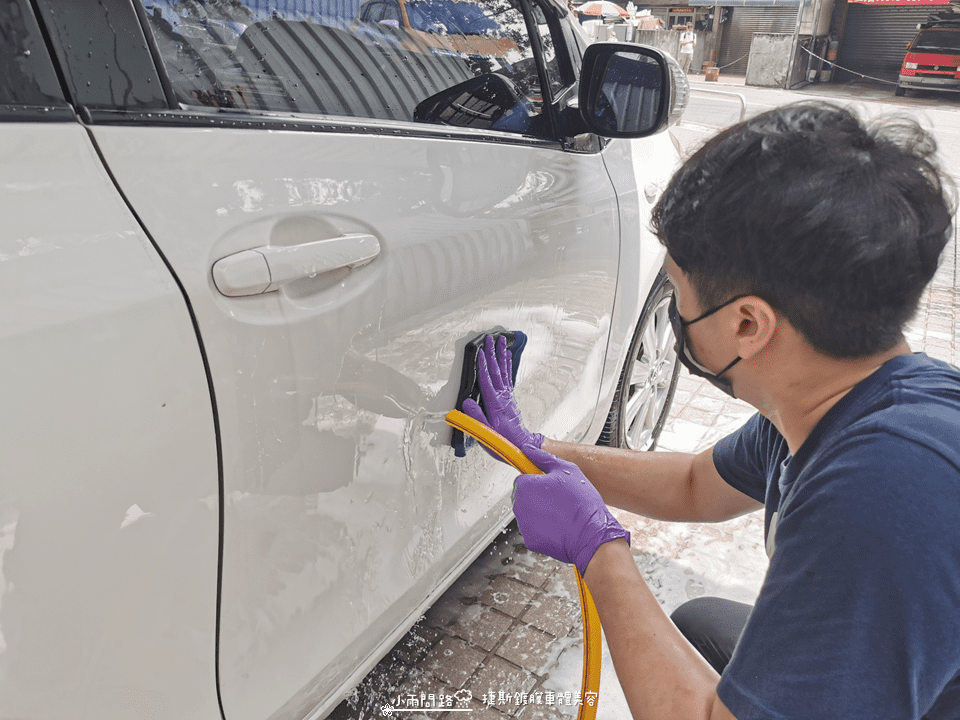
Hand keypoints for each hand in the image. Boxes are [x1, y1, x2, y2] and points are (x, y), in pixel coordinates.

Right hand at [462, 335, 542, 457]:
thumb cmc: (503, 441)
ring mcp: (508, 396)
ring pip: (504, 371)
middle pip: (496, 371)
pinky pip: (508, 377)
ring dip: (501, 355)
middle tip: (491, 339)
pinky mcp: (510, 398)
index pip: (487, 380)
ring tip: (501, 342)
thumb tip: (467, 402)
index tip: (479, 352)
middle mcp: (503, 397)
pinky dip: (507, 365)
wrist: (521, 445)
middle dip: (493, 354)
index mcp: (495, 403)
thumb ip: (476, 416)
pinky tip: (506, 358)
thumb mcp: (486, 432)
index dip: (482, 365)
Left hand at [513, 445, 629, 576]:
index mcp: (525, 485)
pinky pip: (534, 530)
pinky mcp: (530, 540)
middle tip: (558, 498)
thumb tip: (529, 449)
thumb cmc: (581, 502)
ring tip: (562, 512)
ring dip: (540, 511)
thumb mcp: (566, 469)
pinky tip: (559, 525)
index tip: (548, 484)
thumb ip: (543, 457)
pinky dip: (543, 528)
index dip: (537, 480)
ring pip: (529, 513)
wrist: (591, 534)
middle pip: (524, 496)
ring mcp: (523, 524)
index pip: (522, 478)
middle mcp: (519, 505)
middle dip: (537, 496)